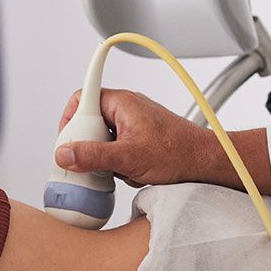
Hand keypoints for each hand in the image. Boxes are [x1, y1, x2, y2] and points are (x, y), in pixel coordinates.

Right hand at [54, 88, 270, 194]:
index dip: (70, 118)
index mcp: (122, 102)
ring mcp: (134, 125)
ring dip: (105, 158)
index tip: (66, 138)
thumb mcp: (129, 158)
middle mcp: (127, 109)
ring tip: (119, 170)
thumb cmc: (178, 153)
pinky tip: (130, 173)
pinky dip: (118, 163)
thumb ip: (93, 156)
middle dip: (88, 145)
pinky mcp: (140, 140)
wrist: (205, 164)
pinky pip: (116, 149)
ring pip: (102, 139)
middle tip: (90, 162)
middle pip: (89, 123)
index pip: (83, 97)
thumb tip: (65, 154)